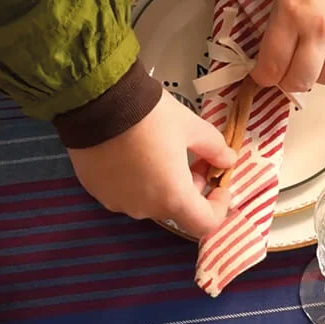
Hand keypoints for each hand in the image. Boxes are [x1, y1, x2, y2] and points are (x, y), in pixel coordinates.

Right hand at [67, 91, 235, 238]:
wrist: (96, 99)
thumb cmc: (151, 115)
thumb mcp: (191, 126)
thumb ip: (214, 149)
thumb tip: (228, 160)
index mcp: (172, 197)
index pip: (204, 224)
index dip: (218, 207)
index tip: (218, 184)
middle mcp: (144, 208)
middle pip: (176, 208)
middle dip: (190, 188)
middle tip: (192, 159)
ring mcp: (116, 201)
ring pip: (149, 200)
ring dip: (161, 184)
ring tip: (158, 153)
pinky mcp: (96, 190)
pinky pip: (124, 191)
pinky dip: (135, 180)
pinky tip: (131, 152)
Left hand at [253, 0, 324, 94]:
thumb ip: (281, 22)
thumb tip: (278, 57)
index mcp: (290, 12)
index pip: (272, 65)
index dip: (264, 76)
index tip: (265, 75)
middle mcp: (320, 28)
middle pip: (301, 81)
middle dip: (291, 80)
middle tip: (290, 70)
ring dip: (321, 68)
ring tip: (321, 48)